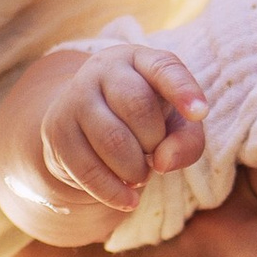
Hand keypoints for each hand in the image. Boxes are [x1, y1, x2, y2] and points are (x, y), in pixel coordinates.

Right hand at [39, 43, 208, 212]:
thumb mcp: (175, 125)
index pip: (163, 67)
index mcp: (138, 58)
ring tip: (140, 173)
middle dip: (155, 141)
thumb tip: (163, 162)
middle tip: (154, 152)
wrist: (85, 127)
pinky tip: (128, 198)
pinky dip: (115, 192)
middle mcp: (102, 69)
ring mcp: (74, 98)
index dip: (183, 90)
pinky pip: (88, 170)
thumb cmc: (143, 122)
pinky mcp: (57, 132)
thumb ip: (187, 141)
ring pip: (112, 140)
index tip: (200, 113)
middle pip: (137, 106)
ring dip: (136, 169)